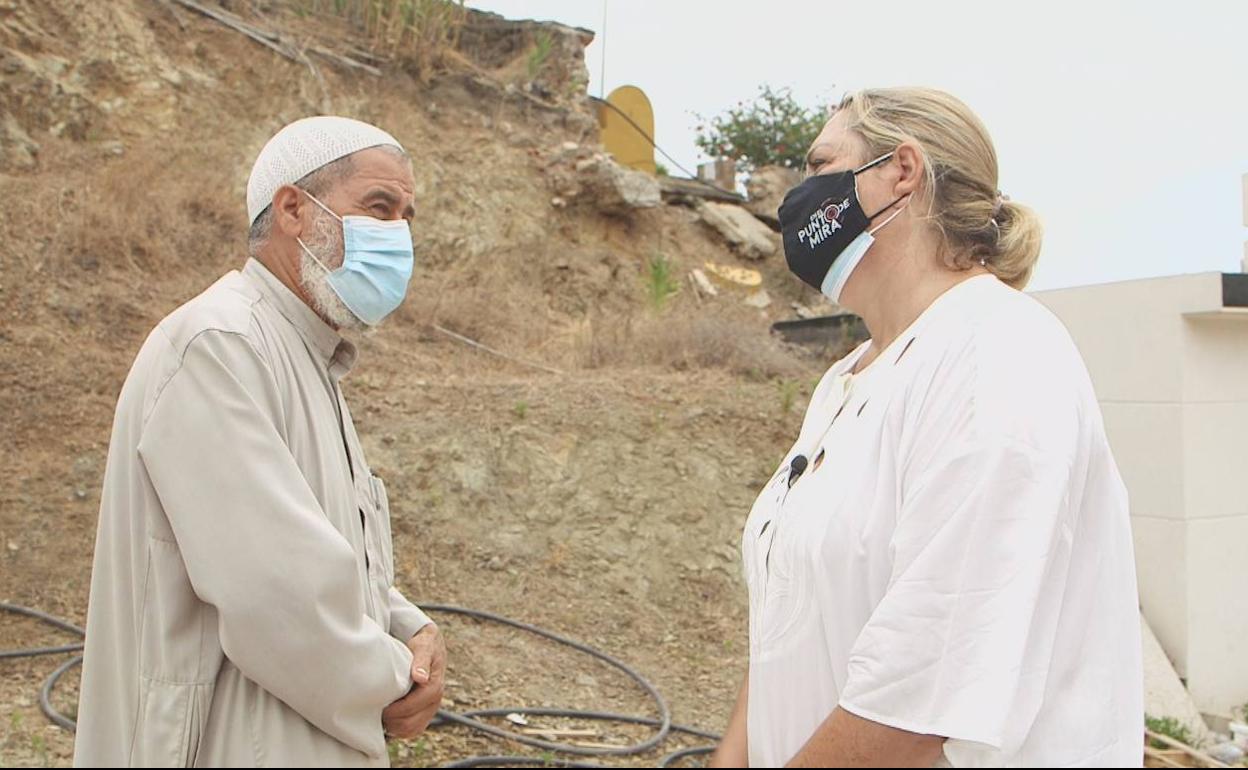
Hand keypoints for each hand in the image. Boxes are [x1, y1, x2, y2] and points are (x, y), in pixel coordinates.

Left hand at [382, 624, 445, 739]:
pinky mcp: (424, 712)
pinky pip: (412, 730)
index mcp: (434, 686)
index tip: (380, 706)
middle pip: (412, 723)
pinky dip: (399, 729)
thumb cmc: (424, 645)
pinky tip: (388, 720)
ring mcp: (430, 708)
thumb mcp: (423, 647)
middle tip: (376, 713)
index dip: (396, 710)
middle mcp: (435, 700)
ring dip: (395, 727)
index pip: (414, 706)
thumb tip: (420, 677)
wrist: (429, 645)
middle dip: (393, 721)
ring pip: (412, 730)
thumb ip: (421, 661)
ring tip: (380, 717)